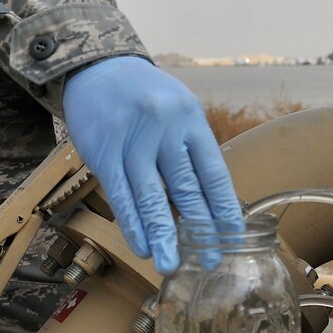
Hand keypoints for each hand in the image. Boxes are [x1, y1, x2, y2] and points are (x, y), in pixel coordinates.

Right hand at [61, 56, 241, 272]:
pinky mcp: (103, 152)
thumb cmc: (146, 95)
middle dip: (200, 227)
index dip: (224, 206)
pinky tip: (142, 245)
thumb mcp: (179, 109)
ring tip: (171, 264)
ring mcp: (132, 141)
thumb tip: (207, 201)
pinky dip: (132, 224)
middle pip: (186, 187)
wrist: (98, 68)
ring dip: (162, 235)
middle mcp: (164, 129)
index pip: (213, 171)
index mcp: (190, 119)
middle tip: (211, 260)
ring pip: (151, 196)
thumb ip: (190, 149)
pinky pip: (120, 195)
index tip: (234, 235)